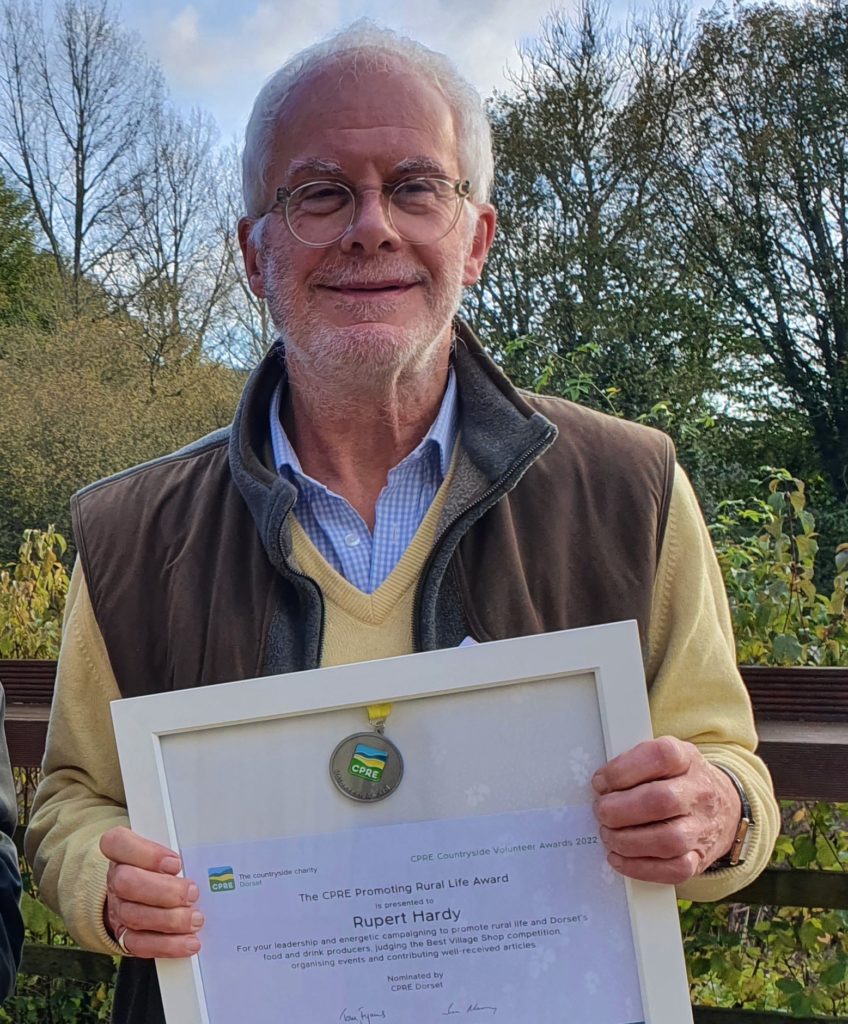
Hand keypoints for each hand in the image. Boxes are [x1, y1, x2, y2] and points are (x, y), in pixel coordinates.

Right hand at [100, 826, 203, 957]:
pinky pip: (140, 944)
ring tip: (196, 919)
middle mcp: (115, 878)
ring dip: (169, 920)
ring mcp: (118, 908)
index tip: (175, 863)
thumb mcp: (166, 848)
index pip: (117, 843)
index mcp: (122, 852)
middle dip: (163, 890)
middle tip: (192, 893)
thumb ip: (179, 849)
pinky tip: (188, 942)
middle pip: (126, 882)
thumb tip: (208, 863)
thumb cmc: (160, 866)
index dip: (146, 854)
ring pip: (134, 915)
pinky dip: (167, 945)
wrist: (138, 894)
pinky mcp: (124, 935)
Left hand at [591, 736, 741, 883]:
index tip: (600, 782)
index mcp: (686, 758)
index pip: (658, 757)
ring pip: (667, 840)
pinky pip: (674, 870)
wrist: (724, 807)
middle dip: (619, 810)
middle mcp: (699, 792)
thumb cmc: (679, 780)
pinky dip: (639, 867)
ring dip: (627, 841)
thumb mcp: (664, 758)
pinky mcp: (700, 858)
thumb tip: (601, 786)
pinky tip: (619, 858)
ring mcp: (702, 827)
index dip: (622, 771)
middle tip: (601, 812)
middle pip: (660, 801)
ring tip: (608, 835)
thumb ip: (634, 763)